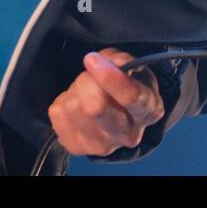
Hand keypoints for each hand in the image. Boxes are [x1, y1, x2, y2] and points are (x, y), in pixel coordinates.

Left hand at [46, 47, 164, 156]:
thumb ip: (122, 61)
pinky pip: (57, 114)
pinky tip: (77, 102)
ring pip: (73, 107)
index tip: (92, 59)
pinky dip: (64, 100)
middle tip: (90, 72)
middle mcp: (128, 134)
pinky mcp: (77, 148)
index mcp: (149, 111)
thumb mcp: (134, 67)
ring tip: (87, 89)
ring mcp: (102, 145)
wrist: (120, 113)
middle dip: (87, 81)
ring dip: (76, 89)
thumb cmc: (129, 85)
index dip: (109, 77)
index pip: (130, 97)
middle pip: (96, 107)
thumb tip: (110, 62)